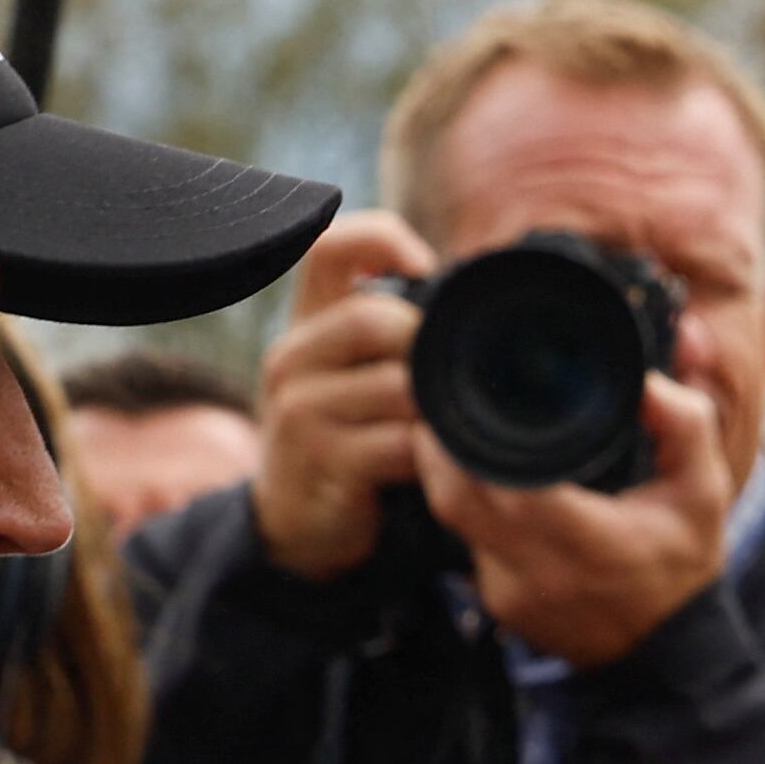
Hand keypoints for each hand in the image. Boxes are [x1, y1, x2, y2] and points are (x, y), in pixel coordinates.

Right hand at [250, 209, 441, 579]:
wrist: (296, 522)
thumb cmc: (346, 434)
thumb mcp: (352, 371)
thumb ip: (393, 329)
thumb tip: (471, 291)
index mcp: (307, 321)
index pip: (330, 247)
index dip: (384, 240)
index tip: (425, 270)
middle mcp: (293, 356)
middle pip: (375, 319)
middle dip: (427, 349)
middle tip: (445, 382)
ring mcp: (301, 410)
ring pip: (397, 385)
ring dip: (435, 410)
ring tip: (440, 428)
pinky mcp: (322, 461)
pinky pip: (399, 444)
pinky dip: (430, 454)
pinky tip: (432, 464)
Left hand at [424, 341, 741, 668]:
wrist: (665, 652)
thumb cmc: (681, 567)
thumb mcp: (705, 493)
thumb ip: (686, 427)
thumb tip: (647, 381)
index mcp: (591, 543)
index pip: (509, 487)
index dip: (472, 443)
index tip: (466, 399)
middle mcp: (541, 573)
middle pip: (458, 501)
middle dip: (440, 451)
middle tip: (446, 407)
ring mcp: (511, 594)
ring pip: (455, 521)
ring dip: (454, 478)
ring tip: (462, 436)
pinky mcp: (497, 603)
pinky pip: (467, 543)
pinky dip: (472, 510)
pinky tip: (491, 486)